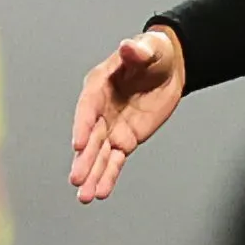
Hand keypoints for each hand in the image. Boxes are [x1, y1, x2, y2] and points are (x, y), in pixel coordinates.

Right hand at [68, 28, 185, 203]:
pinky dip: (108, 176)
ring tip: (85, 196)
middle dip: (84, 159)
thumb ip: (137, 51)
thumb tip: (128, 47)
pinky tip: (101, 193)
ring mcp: (111, 127)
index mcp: (99, 85)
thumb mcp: (148, 49)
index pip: (88, 108)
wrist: (168, 68)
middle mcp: (100, 109)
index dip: (82, 125)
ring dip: (92, 175)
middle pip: (90, 137)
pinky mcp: (124, 140)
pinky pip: (115, 161)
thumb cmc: (153, 54)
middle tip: (76, 179)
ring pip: (99, 155)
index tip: (78, 145)